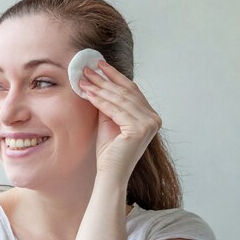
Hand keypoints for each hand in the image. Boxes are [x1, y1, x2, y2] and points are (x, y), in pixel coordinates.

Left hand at [79, 61, 161, 181]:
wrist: (110, 174)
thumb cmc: (109, 151)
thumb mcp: (110, 120)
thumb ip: (110, 102)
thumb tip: (98, 79)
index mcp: (151, 116)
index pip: (132, 90)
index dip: (115, 76)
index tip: (100, 64)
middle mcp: (154, 119)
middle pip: (126, 93)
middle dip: (105, 79)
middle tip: (87, 68)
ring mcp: (149, 124)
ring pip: (120, 99)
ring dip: (100, 87)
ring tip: (84, 79)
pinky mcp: (140, 129)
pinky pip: (116, 110)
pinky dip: (100, 101)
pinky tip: (88, 93)